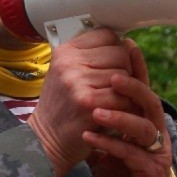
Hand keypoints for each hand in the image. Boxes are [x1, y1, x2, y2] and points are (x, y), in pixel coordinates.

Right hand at [28, 27, 138, 176]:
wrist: (46, 140)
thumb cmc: (62, 108)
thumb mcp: (68, 74)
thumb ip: (93, 58)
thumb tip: (129, 44)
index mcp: (65, 51)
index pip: (108, 35)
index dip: (116, 51)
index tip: (110, 67)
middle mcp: (69, 63)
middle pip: (120, 54)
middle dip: (124, 72)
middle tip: (112, 89)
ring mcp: (77, 82)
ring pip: (125, 76)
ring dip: (126, 92)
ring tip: (112, 102)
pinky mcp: (88, 102)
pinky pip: (123, 97)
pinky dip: (125, 108)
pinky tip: (114, 114)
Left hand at [29, 31, 176, 176]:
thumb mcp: (108, 149)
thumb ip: (100, 127)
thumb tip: (79, 103)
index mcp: (145, 125)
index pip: (142, 90)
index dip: (136, 67)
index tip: (124, 45)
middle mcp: (155, 135)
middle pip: (150, 101)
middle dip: (132, 85)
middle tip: (110, 74)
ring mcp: (155, 153)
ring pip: (144, 126)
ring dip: (119, 116)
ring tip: (96, 109)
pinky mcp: (150, 173)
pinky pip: (132, 155)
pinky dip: (110, 146)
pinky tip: (90, 140)